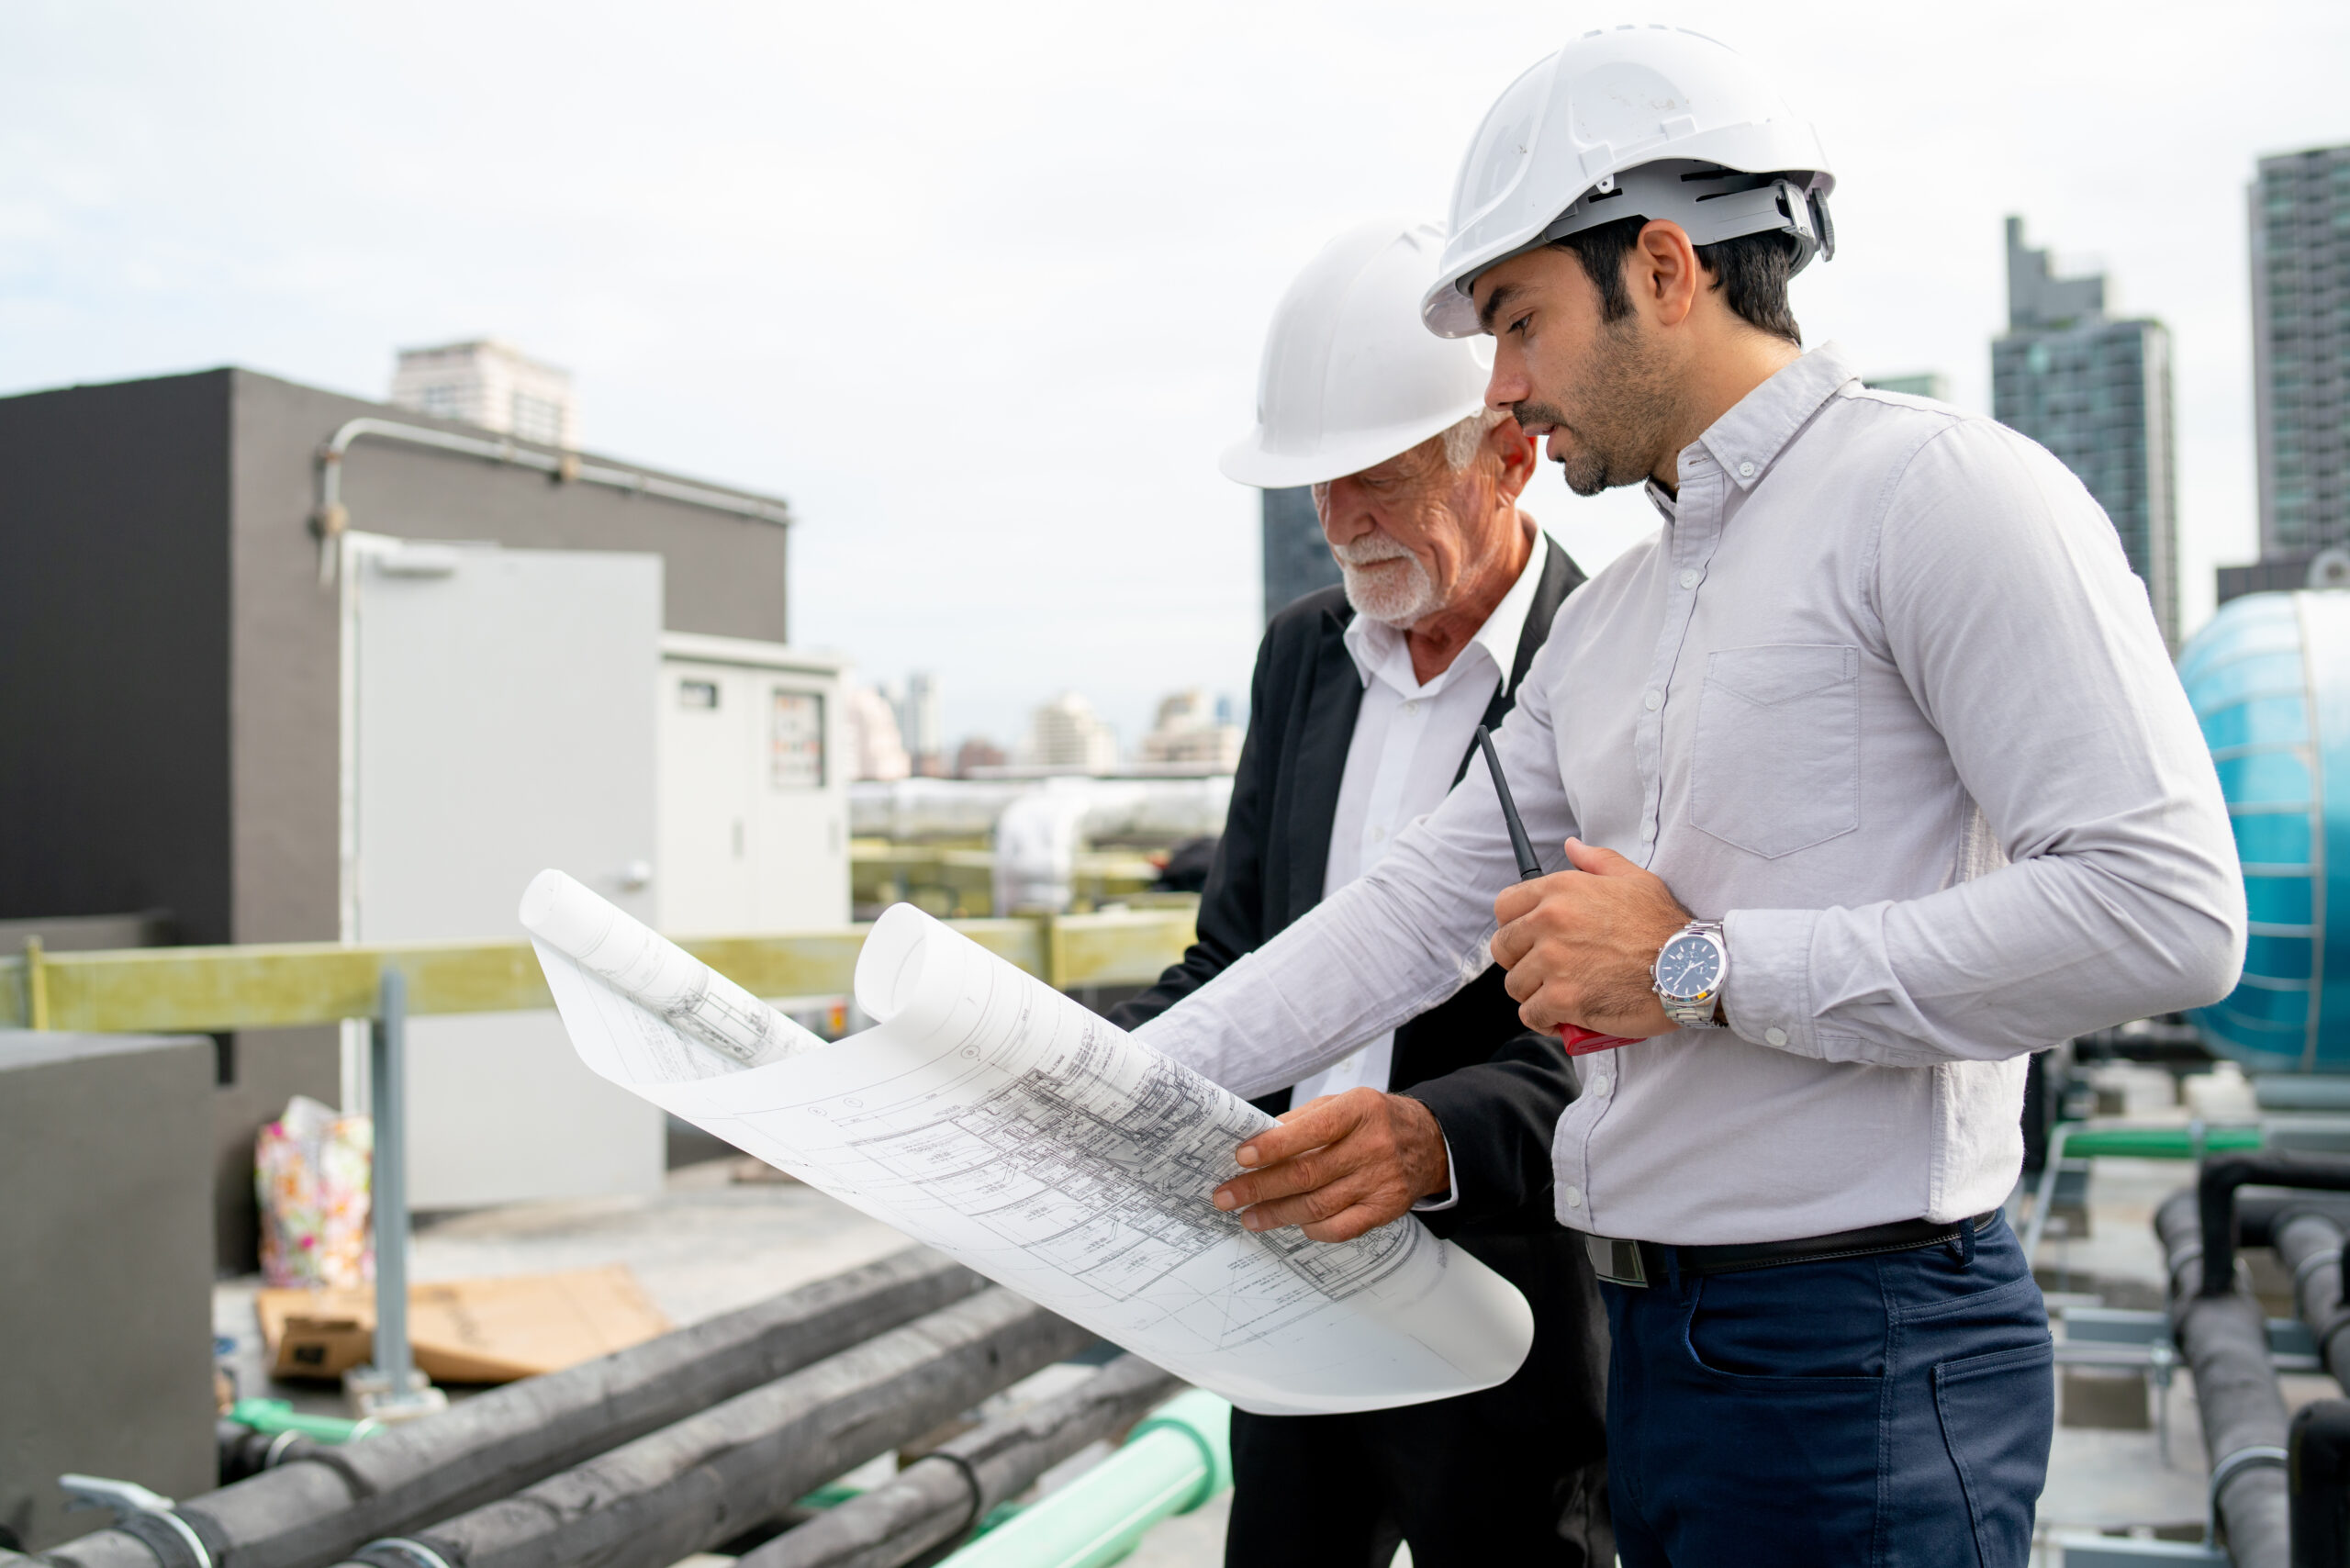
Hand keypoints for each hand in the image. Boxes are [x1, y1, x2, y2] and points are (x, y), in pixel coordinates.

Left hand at [1210, 1088, 1449, 1242]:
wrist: (1430, 1143)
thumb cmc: (1374, 1120)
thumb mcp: (1344, 1103)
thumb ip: (1303, 1120)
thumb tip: (1257, 1141)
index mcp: (1359, 1110)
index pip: (1311, 1130)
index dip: (1273, 1147)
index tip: (1241, 1157)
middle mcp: (1372, 1146)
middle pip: (1307, 1174)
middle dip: (1259, 1188)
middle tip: (1226, 1197)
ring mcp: (1381, 1181)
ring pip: (1318, 1205)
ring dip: (1276, 1214)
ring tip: (1249, 1216)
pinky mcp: (1386, 1209)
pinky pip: (1341, 1227)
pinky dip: (1312, 1229)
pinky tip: (1292, 1224)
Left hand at [1490, 837, 1692, 1038]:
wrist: (1690, 968)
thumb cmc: (1664, 926)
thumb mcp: (1634, 880)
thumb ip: (1597, 861)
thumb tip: (1571, 846)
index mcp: (1561, 891)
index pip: (1504, 906)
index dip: (1513, 926)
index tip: (1528, 940)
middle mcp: (1550, 922)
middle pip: (1503, 948)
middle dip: (1520, 962)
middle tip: (1546, 971)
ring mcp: (1554, 962)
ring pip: (1515, 985)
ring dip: (1533, 994)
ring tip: (1559, 994)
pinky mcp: (1563, 999)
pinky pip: (1531, 1014)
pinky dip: (1544, 1021)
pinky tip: (1561, 1019)